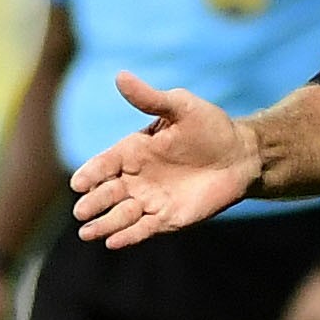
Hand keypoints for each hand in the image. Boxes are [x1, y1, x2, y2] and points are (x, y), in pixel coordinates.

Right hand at [72, 72, 255, 248]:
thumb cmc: (210, 126)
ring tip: (87, 233)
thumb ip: (149, 98)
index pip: (104, 163)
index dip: (91, 173)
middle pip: (108, 192)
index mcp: (134, 150)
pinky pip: (143, 230)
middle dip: (93, 202)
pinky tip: (113, 243)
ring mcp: (150, 199)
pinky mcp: (167, 219)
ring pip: (120, 215)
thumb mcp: (180, 107)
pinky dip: (128, 236)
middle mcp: (137, 177)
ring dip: (104, 224)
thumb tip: (120, 76)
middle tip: (81, 211)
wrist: (241, 155)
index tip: (79, 183)